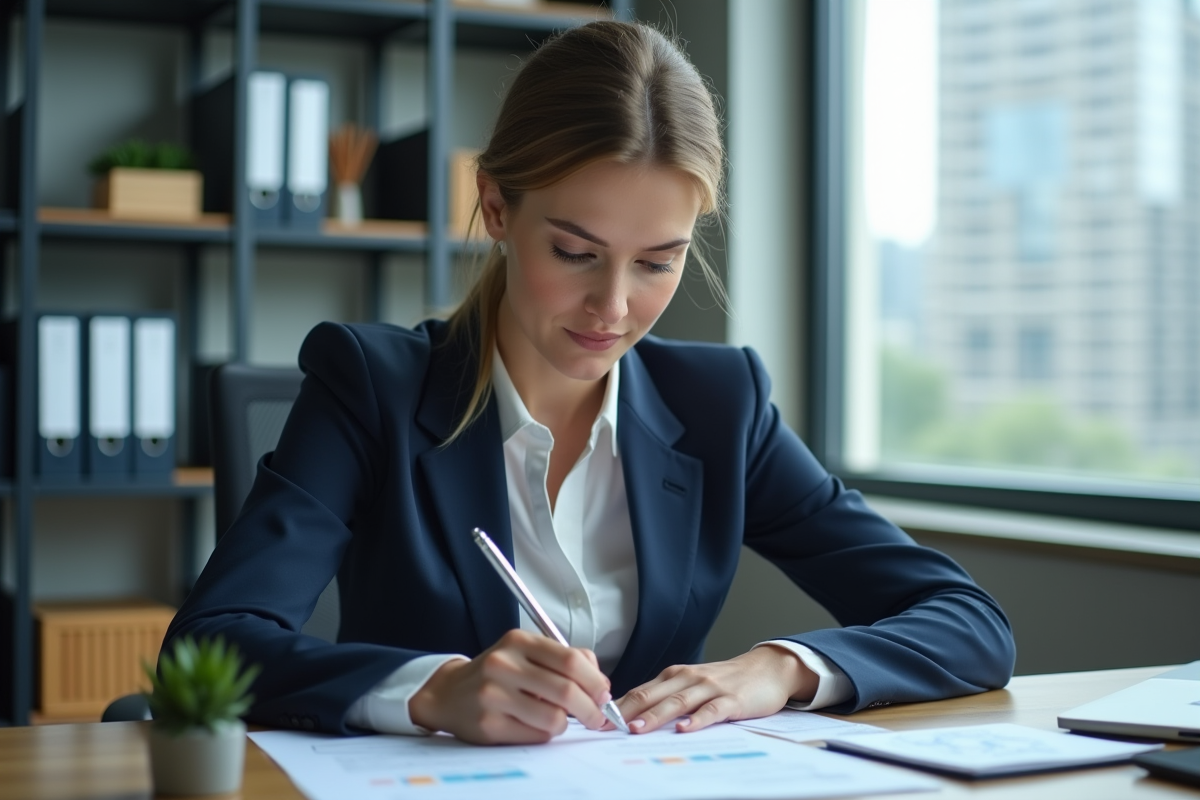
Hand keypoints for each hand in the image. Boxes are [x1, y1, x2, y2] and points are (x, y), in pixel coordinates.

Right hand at [408, 629, 611, 743]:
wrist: (449, 693)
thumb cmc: (498, 673)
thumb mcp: (525, 651)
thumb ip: (563, 658)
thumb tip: (600, 683)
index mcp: (518, 641)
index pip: (570, 660)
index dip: (595, 681)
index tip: (603, 694)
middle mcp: (504, 664)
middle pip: (566, 691)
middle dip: (591, 709)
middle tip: (596, 716)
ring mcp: (493, 695)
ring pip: (554, 718)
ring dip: (566, 724)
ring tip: (560, 719)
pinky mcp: (489, 724)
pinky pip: (536, 735)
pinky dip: (546, 734)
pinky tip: (536, 725)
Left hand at [615, 645, 816, 733]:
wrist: (767, 669)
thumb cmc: (725, 682)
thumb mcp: (692, 685)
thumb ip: (667, 698)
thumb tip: (632, 717)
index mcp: (675, 676)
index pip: (640, 691)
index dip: (617, 706)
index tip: (596, 720)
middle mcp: (688, 678)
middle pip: (652, 694)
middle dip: (627, 711)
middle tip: (607, 726)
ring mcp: (710, 688)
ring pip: (677, 702)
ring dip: (655, 715)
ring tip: (637, 729)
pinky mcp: (732, 699)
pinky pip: (712, 710)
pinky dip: (696, 720)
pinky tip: (684, 729)